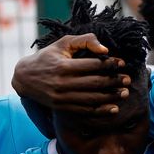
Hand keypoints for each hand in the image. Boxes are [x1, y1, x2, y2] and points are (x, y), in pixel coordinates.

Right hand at [11, 33, 129, 114]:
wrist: (25, 78)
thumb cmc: (48, 57)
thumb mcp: (63, 44)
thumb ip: (85, 41)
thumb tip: (105, 49)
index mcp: (63, 66)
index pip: (92, 65)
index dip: (109, 64)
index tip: (121, 64)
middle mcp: (62, 83)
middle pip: (95, 83)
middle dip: (114, 81)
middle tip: (127, 80)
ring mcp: (62, 98)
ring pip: (92, 99)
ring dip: (111, 97)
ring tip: (124, 93)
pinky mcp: (63, 108)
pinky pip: (85, 112)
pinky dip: (101, 111)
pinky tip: (114, 108)